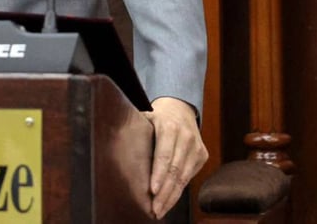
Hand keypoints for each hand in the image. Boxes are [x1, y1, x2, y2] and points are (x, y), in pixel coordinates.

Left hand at [143, 96, 207, 218]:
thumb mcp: (144, 117)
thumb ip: (134, 130)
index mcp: (169, 127)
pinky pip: (190, 177)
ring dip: (172, 196)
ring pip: (184, 177)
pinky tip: (170, 200)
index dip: (158, 174)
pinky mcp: (202, 155)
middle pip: (175, 170)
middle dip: (164, 192)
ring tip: (160, 210)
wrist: (180, 107)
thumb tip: (114, 145)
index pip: (164, 155)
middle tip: (154, 208)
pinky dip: (179, 190)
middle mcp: (186, 137)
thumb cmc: (156, 116)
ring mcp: (196, 147)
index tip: (152, 190)